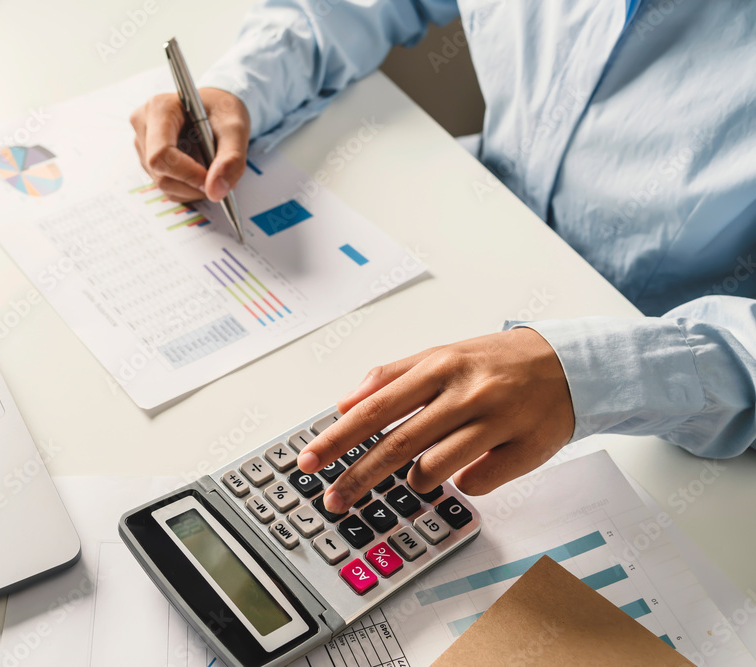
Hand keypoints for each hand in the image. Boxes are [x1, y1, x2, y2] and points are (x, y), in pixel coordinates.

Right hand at [129, 88, 249, 202]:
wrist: (215, 108)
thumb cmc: (221, 110)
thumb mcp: (235, 128)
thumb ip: (231, 158)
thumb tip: (215, 191)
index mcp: (160, 108)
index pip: (162, 154)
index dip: (187, 174)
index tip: (212, 182)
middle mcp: (144, 125)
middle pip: (161, 173)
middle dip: (193, 185)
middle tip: (219, 180)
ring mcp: (142, 144)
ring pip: (163, 183)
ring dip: (192, 188)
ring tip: (213, 172)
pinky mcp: (147, 159)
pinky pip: (165, 186)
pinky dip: (187, 188)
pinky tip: (200, 174)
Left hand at [297, 328, 575, 512]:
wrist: (569, 364)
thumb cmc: (494, 363)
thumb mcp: (440, 356)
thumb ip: (390, 377)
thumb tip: (343, 403)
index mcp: (438, 366)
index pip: (374, 407)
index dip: (337, 437)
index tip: (309, 460)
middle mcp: (465, 392)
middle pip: (398, 443)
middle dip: (358, 476)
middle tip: (332, 498)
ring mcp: (496, 421)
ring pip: (436, 468)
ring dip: (417, 480)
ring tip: (419, 475)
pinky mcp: (524, 449)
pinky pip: (478, 482)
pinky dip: (464, 483)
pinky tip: (468, 469)